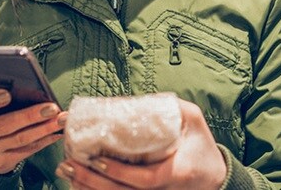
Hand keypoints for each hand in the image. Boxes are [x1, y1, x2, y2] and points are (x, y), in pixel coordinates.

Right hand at [0, 90, 66, 173]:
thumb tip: (26, 81)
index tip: (7, 94)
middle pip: (4, 125)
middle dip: (30, 116)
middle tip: (52, 107)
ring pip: (20, 139)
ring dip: (44, 128)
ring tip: (61, 119)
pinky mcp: (1, 163)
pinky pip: (26, 151)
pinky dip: (44, 140)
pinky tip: (57, 132)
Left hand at [56, 99, 226, 188]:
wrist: (214, 179)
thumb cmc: (202, 148)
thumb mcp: (194, 120)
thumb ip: (171, 107)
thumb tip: (141, 99)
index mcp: (176, 172)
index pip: (145, 179)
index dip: (120, 173)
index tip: (98, 161)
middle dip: (93, 183)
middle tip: (68, 164)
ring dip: (89, 188)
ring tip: (66, 171)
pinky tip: (78, 182)